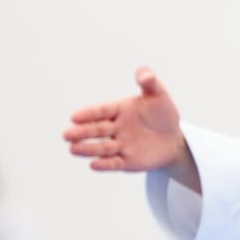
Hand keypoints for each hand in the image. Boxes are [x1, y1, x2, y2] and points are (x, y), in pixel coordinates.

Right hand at [64, 67, 191, 177]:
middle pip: (97, 130)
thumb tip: (145, 74)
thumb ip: (150, 83)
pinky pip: (114, 163)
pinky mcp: (128, 162)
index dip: (88, 114)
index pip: (101, 111)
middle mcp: (116, 128)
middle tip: (66, 135)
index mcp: (119, 110)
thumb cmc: (163, 114)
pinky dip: (104, 165)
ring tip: (72, 149)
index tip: (74, 117)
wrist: (173, 139)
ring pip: (102, 148)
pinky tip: (93, 165)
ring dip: (87, 149)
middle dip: (82, 133)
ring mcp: (121, 145)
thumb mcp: (159, 96)